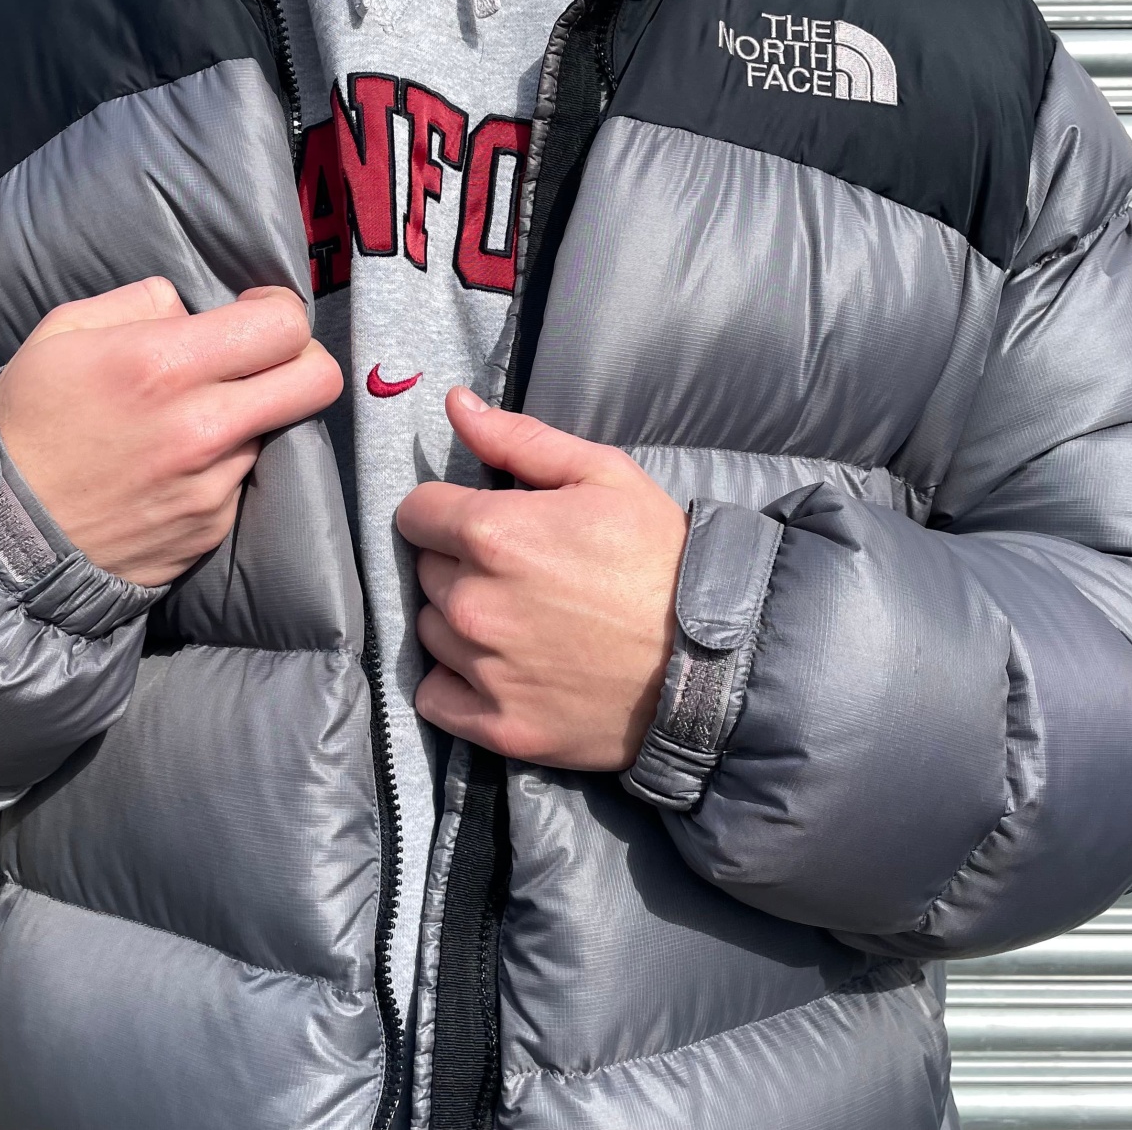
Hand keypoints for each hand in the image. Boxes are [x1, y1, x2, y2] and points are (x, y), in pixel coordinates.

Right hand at [0, 279, 342, 586]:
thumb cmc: (27, 422)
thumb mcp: (63, 332)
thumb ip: (141, 303)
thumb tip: (194, 310)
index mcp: (164, 365)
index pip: (284, 325)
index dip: (280, 311)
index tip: (256, 314)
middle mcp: (202, 427)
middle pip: (319, 380)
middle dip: (303, 359)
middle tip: (266, 360)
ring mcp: (213, 484)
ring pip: (276, 430)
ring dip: (247, 417)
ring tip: (186, 422)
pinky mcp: (213, 526)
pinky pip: (241, 477)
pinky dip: (220, 465)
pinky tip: (171, 467)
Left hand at [396, 388, 687, 771]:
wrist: (716, 659)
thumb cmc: (661, 557)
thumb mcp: (604, 475)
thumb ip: (519, 439)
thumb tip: (453, 404)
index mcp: (492, 534)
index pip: (415, 513)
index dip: (445, 512)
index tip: (479, 523)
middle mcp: (473, 603)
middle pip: (425, 571)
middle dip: (459, 564)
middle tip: (519, 573)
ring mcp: (483, 670)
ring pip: (430, 631)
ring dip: (459, 622)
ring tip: (520, 621)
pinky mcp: (498, 726)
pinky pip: (434, 697)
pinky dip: (457, 683)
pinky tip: (502, 669)